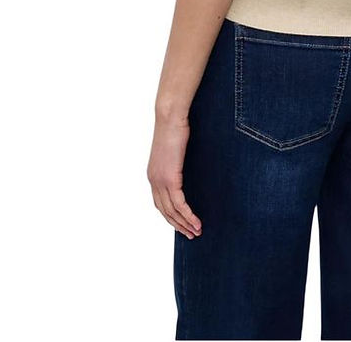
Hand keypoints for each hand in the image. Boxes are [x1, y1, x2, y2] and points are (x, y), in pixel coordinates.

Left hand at [147, 116, 202, 239]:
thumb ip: (176, 162)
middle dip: (178, 225)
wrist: (170, 117)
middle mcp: (154, 181)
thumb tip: (186, 166)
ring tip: (197, 232)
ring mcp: (160, 181)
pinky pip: (179, 204)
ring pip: (172, 211)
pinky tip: (196, 222)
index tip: (182, 224)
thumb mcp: (174, 150)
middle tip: (191, 234)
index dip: (171, 216)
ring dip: (185, 224)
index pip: (160, 203)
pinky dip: (188, 215)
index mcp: (153, 175)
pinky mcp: (170, 178)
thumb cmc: (174, 128)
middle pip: (165, 211)